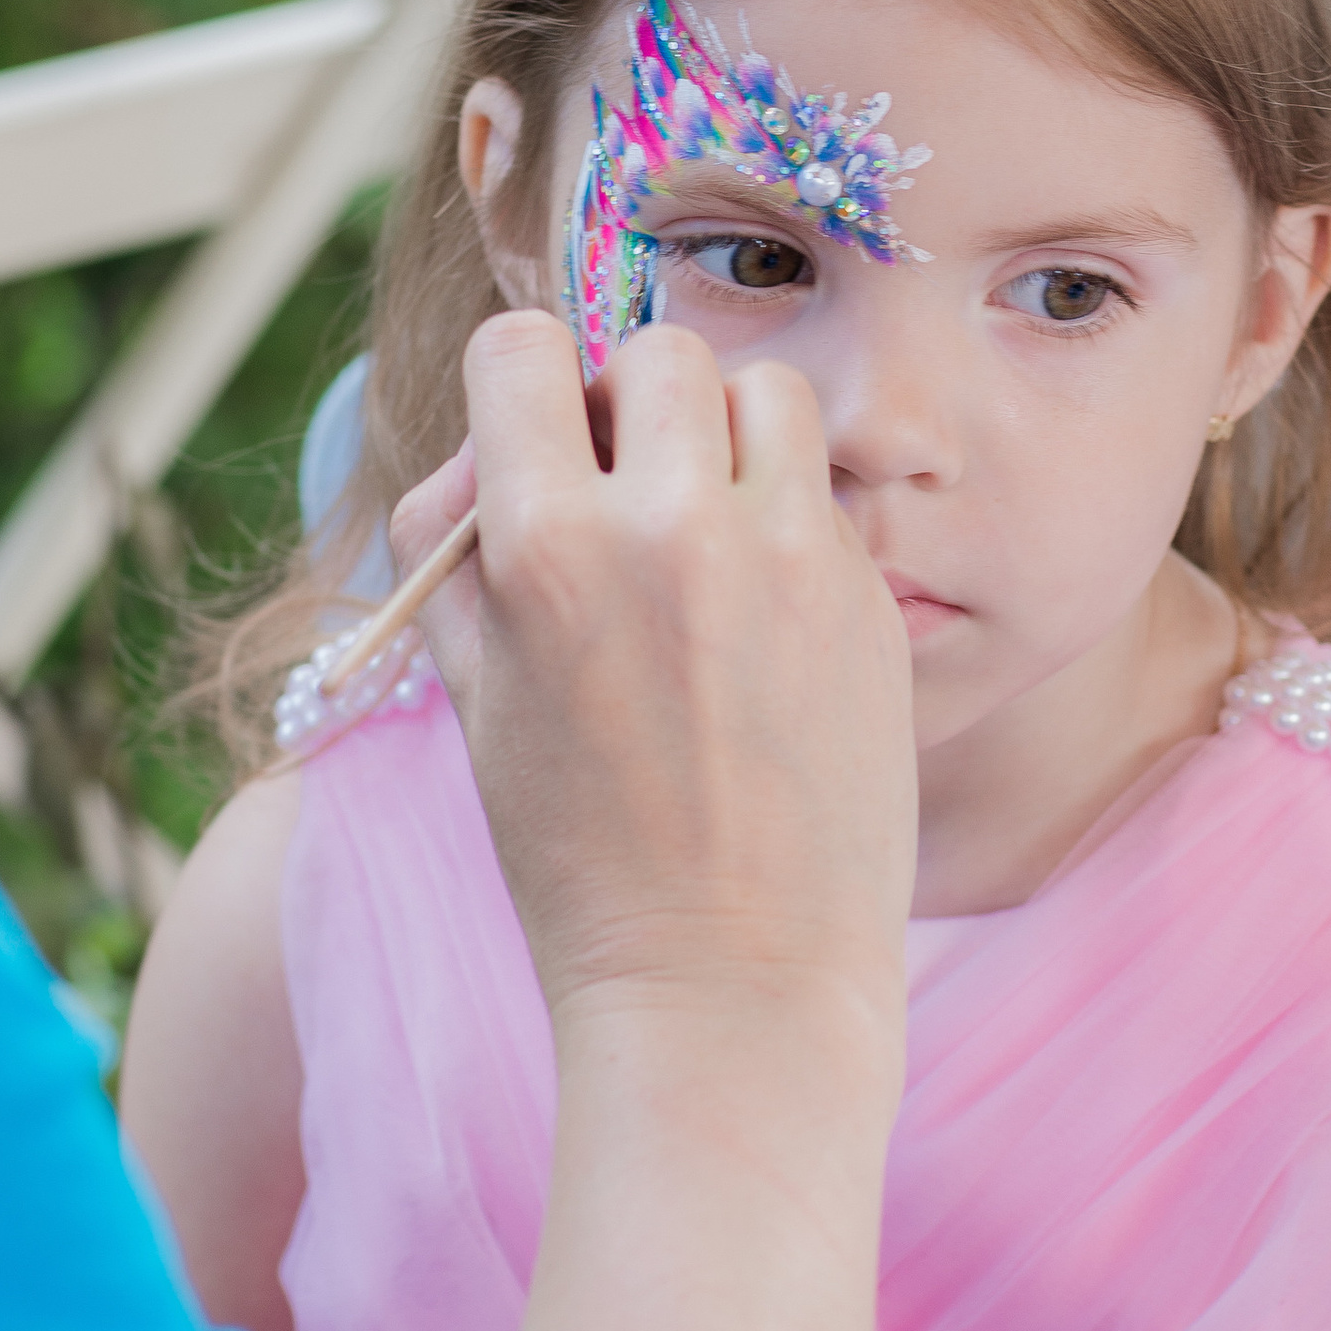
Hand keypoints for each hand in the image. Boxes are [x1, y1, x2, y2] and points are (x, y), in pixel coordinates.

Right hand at [390, 310, 915, 1057]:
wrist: (731, 982)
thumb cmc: (582, 855)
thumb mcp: (480, 699)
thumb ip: (460, 552)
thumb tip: (484, 449)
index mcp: (547, 547)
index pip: (522, 350)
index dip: (520, 389)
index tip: (536, 443)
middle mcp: (673, 527)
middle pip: (656, 349)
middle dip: (630, 403)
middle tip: (626, 490)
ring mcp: (790, 558)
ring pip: (768, 391)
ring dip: (728, 437)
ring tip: (708, 530)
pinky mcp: (870, 599)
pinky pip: (824, 495)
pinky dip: (789, 524)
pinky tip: (766, 621)